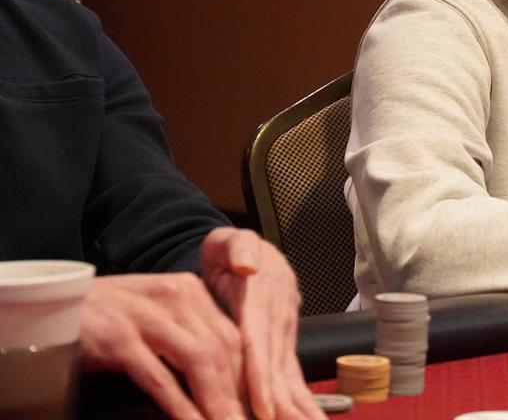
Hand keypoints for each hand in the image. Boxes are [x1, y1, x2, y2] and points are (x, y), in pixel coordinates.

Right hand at [79, 273, 246, 419]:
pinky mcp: (120, 339)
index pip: (233, 336)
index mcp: (191, 292)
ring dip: (215, 403)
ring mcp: (147, 317)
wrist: (59, 307)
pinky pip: (159, 377)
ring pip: (198, 362)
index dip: (249, 375)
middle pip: (222, 350)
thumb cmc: (113, 319)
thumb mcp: (160, 317)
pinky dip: (180, 406)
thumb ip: (192, 336)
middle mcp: (175, 298)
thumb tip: (227, 381)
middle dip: (238, 394)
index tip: (257, 405)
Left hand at [201, 228, 322, 419]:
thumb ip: (237, 247)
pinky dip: (300, 403)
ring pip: (290, 378)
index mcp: (263, 296)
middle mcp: (279, 319)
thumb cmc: (229, 251)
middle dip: (285, 404)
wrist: (244, 252)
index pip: (260, 341)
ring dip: (300, 408)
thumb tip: (247, 264)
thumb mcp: (227, 240)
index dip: (261, 375)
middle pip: (280, 368)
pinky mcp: (284, 345)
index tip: (262, 405)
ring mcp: (285, 333)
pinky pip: (292, 378)